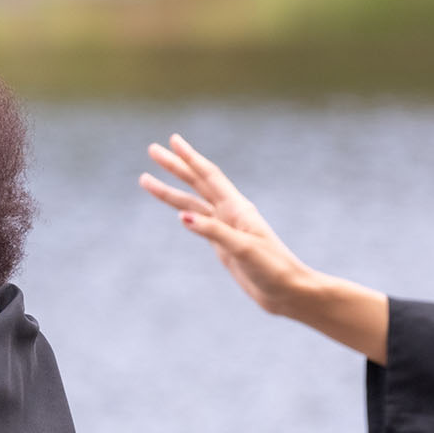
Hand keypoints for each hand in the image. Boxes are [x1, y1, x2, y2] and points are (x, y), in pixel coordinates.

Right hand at [138, 133, 315, 315]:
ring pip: (192, 203)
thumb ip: (213, 231)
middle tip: (152, 150)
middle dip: (175, 166)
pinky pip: (198, 222)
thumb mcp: (243, 249)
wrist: (288, 291)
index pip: (208, 176)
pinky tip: (176, 210)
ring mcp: (225, 228)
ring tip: (145, 180)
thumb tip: (181, 216)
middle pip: (197, 183)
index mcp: (237, 209)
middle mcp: (230, 213)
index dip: (190, 158)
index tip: (173, 140)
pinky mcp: (223, 244)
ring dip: (170, 191)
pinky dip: (184, 212)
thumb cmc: (273, 269)